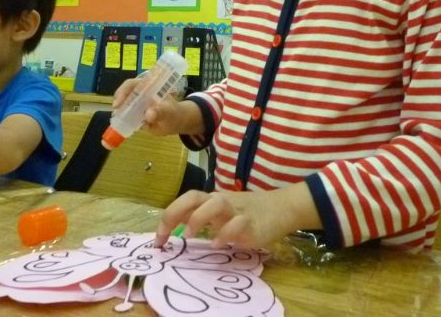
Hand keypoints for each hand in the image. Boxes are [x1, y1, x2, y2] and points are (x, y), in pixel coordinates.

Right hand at [112, 79, 202, 136]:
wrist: (176, 122)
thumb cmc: (174, 112)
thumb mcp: (169, 112)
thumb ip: (161, 112)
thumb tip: (149, 115)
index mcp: (147, 87)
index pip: (131, 84)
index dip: (123, 91)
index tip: (118, 103)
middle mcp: (139, 94)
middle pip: (123, 94)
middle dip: (118, 102)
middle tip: (116, 113)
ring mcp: (135, 105)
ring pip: (122, 107)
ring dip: (118, 113)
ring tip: (117, 122)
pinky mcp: (134, 116)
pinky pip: (124, 118)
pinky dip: (120, 123)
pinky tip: (119, 128)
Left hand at [154, 183, 320, 248]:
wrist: (282, 208)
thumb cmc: (249, 212)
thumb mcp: (222, 214)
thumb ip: (203, 219)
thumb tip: (176, 230)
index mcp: (212, 200)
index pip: (185, 200)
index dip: (168, 217)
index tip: (157, 240)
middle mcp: (221, 202)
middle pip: (193, 197)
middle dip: (174, 213)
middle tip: (164, 237)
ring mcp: (237, 210)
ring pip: (215, 204)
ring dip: (198, 218)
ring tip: (189, 235)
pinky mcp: (252, 223)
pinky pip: (237, 224)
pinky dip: (226, 233)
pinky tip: (218, 244)